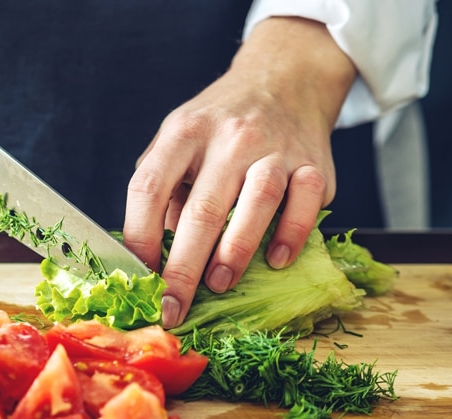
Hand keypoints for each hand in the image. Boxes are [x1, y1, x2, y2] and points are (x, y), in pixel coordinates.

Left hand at [122, 17, 356, 328]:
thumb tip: (151, 254)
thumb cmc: (219, 124)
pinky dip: (292, 234)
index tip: (138, 277)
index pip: (148, 187)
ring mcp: (274, 147)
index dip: (138, 237)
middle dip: (183, 268)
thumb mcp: (179, 139)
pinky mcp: (313, 161)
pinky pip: (306, 201)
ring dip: (236, 251)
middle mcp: (228, 137)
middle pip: (201, 208)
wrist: (284, 78)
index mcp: (183, 132)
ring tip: (219, 283)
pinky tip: (277, 259)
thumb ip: (163, 188)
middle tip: (173, 307)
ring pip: (257, 201)